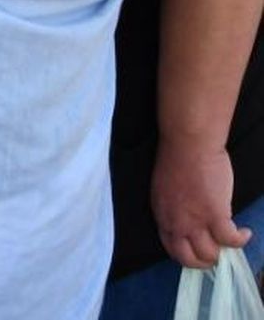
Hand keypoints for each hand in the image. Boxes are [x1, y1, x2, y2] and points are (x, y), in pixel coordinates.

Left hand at [153, 137, 251, 267]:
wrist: (187, 144)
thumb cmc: (178, 159)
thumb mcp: (166, 190)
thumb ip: (175, 209)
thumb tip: (190, 221)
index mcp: (162, 215)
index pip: (171, 248)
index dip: (188, 255)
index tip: (199, 252)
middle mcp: (175, 223)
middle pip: (189, 259)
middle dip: (205, 262)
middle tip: (218, 253)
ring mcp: (194, 221)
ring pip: (210, 255)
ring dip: (224, 252)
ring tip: (232, 240)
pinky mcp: (215, 215)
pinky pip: (230, 240)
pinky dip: (240, 240)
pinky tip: (244, 232)